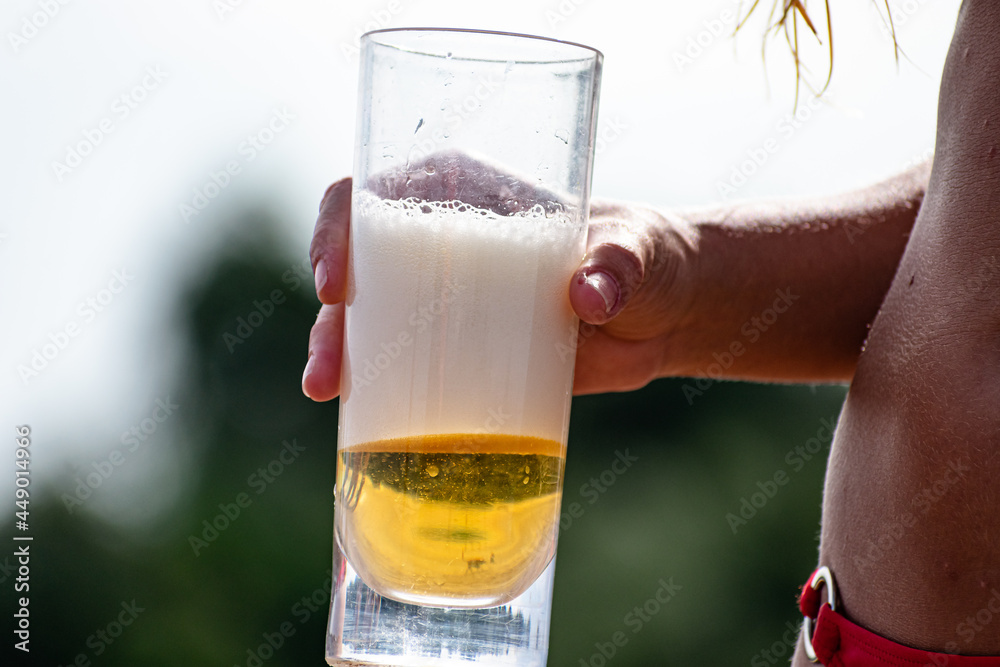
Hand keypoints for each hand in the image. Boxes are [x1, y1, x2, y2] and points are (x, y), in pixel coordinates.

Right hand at [302, 163, 694, 399]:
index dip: (337, 227)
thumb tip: (586, 297)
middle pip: (358, 268)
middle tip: (328, 368)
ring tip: (328, 396)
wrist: (667, 318)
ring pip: (370, 324)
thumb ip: (620, 264)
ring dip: (338, 359)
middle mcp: (442, 245)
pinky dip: (378, 398)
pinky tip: (360, 430)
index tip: (336, 280)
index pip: (375, 193)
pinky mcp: (466, 356)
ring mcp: (448, 304)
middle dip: (329, 317)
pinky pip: (406, 371)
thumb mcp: (637, 249)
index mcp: (466, 192)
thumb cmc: (650, 258)